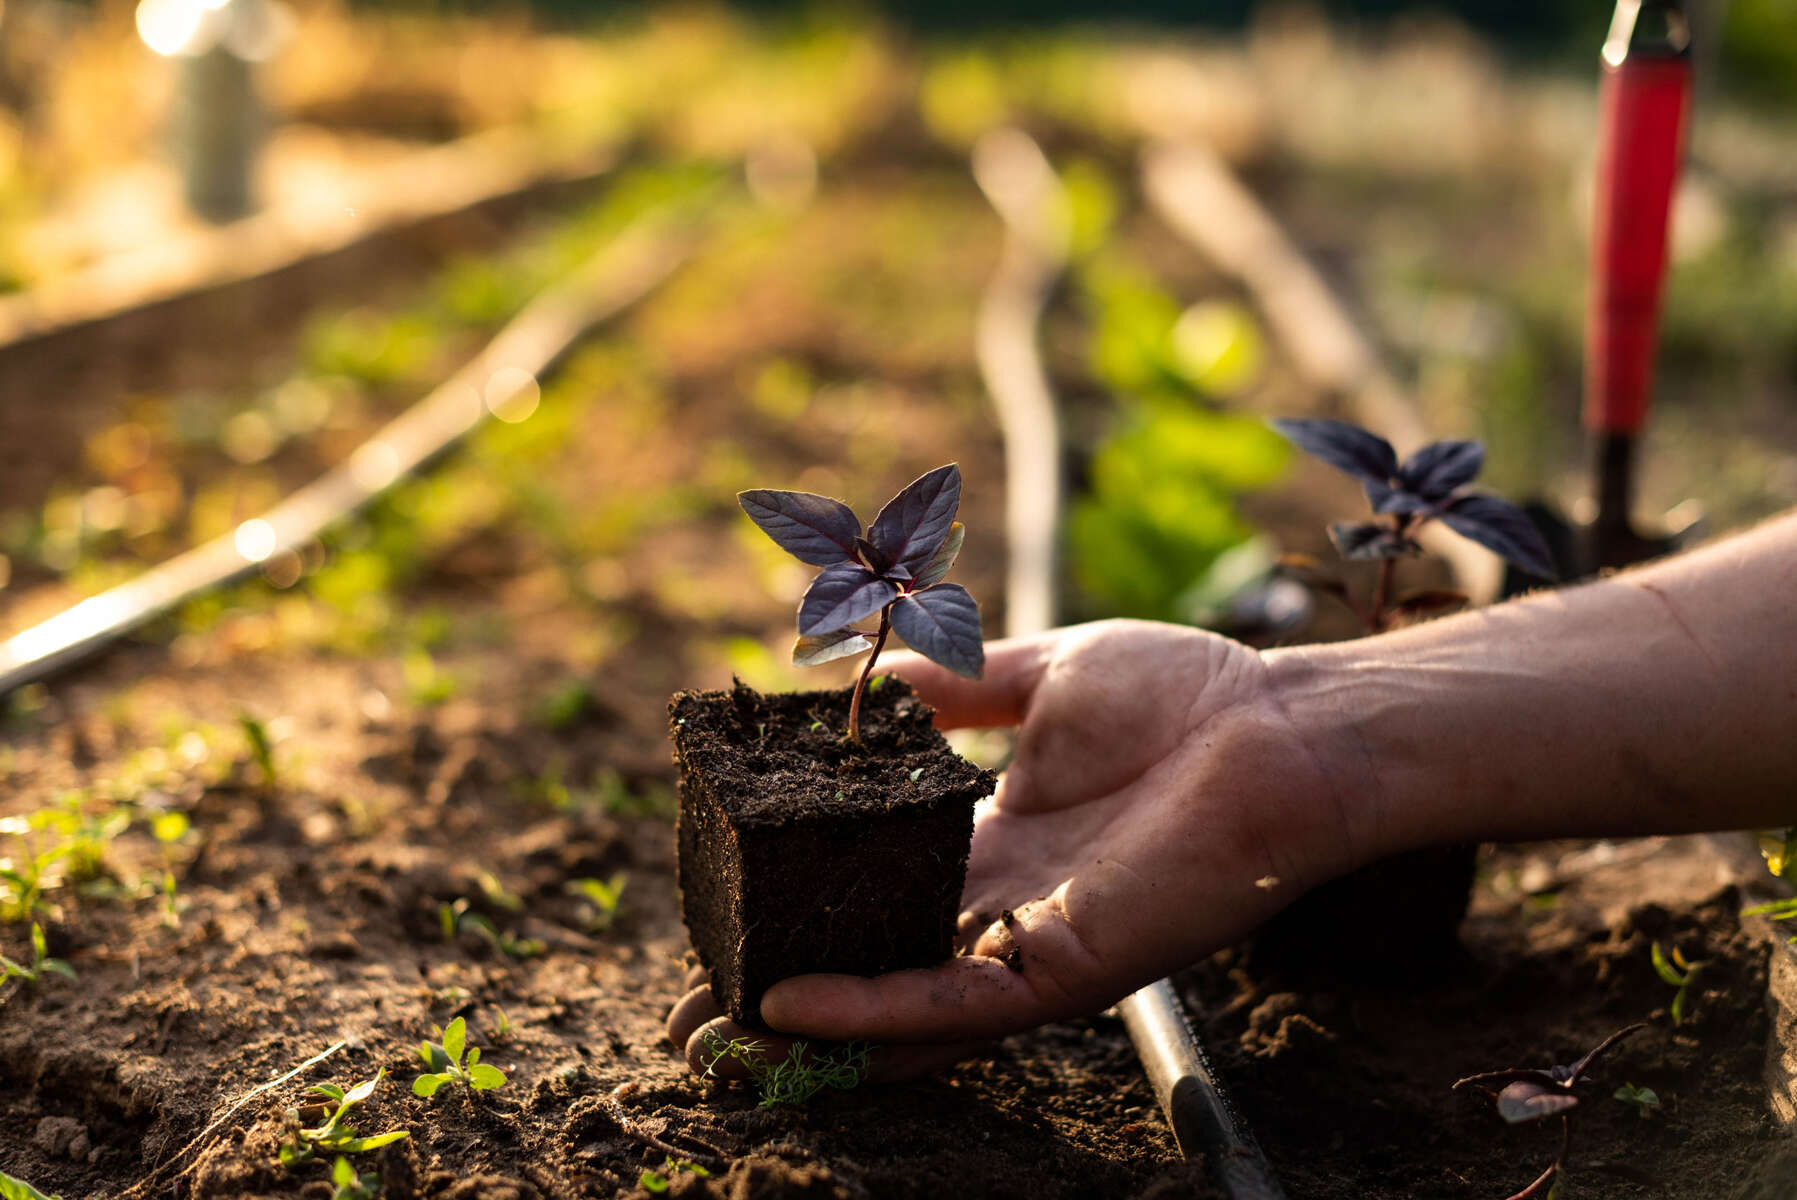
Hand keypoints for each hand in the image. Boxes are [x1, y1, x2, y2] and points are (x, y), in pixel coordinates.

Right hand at [667, 619, 1371, 1080]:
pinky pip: (953, 1002)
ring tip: (709, 1040)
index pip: (876, 887)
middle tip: (687, 1012)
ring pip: (895, 1004)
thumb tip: (868, 670)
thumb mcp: (1040, 673)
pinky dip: (870, 1013)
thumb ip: (953, 683)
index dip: (802, 900)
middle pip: (870, 959)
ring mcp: (1028, 941)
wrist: (1280, 728)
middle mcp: (1000, 903)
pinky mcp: (1063, 966)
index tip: (725, 902)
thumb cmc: (1185, 693)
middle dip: (781, 988)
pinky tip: (792, 1012)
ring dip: (804, 1025)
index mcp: (993, 837)